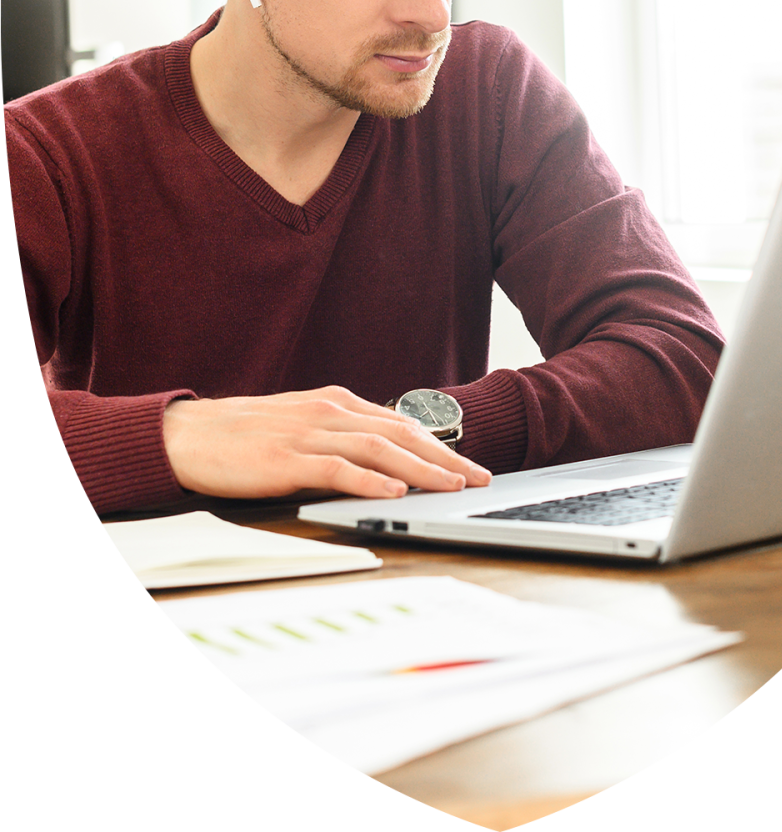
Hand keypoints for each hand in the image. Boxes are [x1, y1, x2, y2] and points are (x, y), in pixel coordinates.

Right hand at [162, 386, 490, 499]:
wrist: (190, 434)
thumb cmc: (246, 433)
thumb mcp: (303, 424)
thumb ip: (341, 435)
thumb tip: (382, 456)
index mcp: (336, 403)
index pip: (400, 423)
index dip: (440, 445)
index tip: (468, 464)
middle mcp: (329, 412)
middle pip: (399, 434)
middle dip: (445, 458)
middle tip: (478, 478)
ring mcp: (309, 433)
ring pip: (378, 449)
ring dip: (420, 469)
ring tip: (451, 486)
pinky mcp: (287, 459)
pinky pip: (337, 469)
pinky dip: (370, 481)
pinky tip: (394, 491)